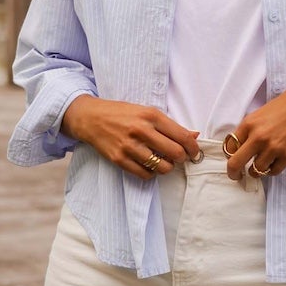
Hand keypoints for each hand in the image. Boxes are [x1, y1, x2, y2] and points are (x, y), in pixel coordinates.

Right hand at [62, 96, 200, 178]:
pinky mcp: (119, 159)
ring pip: (162, 167)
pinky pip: (145, 174)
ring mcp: (129, 146)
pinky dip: (151, 173)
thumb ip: (170, 125)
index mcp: (151, 115)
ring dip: (167, 167)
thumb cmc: (121, 113)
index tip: (194, 152)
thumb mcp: (146, 111)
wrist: (90, 118)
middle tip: (178, 157)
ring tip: (163, 161)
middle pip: (175, 153)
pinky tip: (148, 165)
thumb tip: (194, 136)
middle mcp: (141, 130)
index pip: (182, 136)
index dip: (193, 148)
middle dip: (181, 158)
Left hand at [225, 74, 285, 179]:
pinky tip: (274, 163)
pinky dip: (271, 170)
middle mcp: (258, 137)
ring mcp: (273, 148)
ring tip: (259, 167)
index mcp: (249, 124)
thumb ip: (250, 128)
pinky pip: (273, 171)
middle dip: (233, 172)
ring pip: (256, 171)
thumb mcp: (262, 112)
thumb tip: (242, 144)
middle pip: (236, 164)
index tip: (232, 158)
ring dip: (255, 171)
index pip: (229, 147)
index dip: (229, 155)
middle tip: (236, 175)